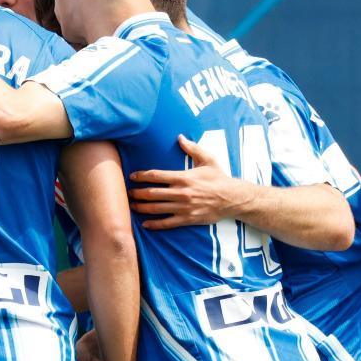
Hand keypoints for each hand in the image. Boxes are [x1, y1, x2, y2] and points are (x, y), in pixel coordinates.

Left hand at [128, 135, 249, 228]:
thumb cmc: (219, 178)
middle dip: (137, 193)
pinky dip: (155, 224)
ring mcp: (183, 207)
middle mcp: (181, 193)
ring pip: (156, 208)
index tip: (132, 176)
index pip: (156, 175)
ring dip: (142, 207)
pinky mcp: (187, 219)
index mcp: (183, 177)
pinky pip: (167, 223)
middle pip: (152, 193)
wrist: (233, 198)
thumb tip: (180, 137)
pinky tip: (145, 224)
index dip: (141, 176)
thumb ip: (192, 148)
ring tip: (132, 206)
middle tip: (127, 193)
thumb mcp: (207, 159)